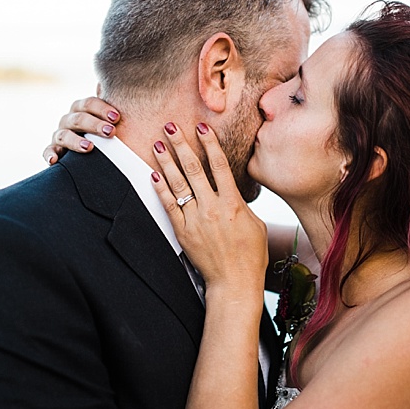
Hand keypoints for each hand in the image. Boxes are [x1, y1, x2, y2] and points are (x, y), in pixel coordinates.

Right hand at [42, 96, 121, 164]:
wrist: (93, 156)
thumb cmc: (107, 134)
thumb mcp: (113, 120)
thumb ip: (120, 108)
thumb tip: (136, 83)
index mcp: (83, 109)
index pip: (89, 103)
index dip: (102, 108)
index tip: (117, 117)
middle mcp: (69, 120)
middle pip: (78, 117)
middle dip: (94, 124)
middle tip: (111, 132)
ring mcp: (60, 135)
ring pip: (63, 134)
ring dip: (75, 140)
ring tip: (90, 148)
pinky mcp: (54, 151)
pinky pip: (48, 151)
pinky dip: (49, 155)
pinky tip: (54, 161)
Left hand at [150, 121, 267, 297]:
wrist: (234, 282)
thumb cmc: (250, 255)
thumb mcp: (256, 224)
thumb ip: (242, 202)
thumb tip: (232, 188)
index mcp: (234, 203)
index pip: (220, 165)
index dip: (210, 144)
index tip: (202, 127)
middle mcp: (212, 208)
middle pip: (194, 169)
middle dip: (181, 145)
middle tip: (171, 126)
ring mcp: (195, 220)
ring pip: (178, 184)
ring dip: (167, 161)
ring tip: (158, 144)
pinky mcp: (183, 232)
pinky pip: (169, 206)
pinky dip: (161, 189)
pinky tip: (154, 174)